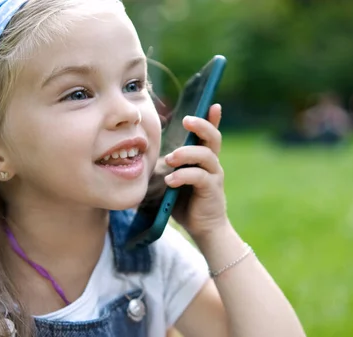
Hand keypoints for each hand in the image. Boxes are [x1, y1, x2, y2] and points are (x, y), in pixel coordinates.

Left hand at [164, 104, 227, 239]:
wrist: (203, 228)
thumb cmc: (185, 202)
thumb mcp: (172, 180)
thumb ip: (165, 167)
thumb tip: (139, 157)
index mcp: (203, 158)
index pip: (209, 133)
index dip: (212, 118)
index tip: (213, 103)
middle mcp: (212, 163)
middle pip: (213, 137)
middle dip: (201, 125)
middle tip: (186, 120)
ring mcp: (214, 176)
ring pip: (206, 155)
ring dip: (186, 153)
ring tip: (169, 159)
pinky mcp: (212, 190)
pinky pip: (199, 177)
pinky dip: (183, 176)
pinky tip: (170, 181)